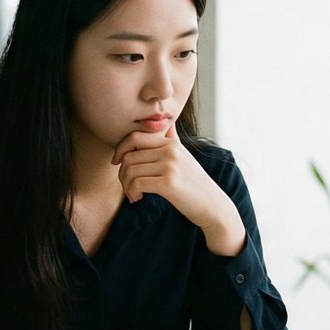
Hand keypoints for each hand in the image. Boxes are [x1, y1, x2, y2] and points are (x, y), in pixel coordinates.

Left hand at [111, 126, 246, 255]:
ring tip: (133, 194)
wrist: (212, 205)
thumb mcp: (185, 156)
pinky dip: (132, 193)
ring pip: (130, 170)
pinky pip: (137, 183)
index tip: (116, 162)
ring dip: (126, 185)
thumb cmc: (194, 184)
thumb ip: (173, 140)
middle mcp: (170, 151)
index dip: (120, 149)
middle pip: (129, 156)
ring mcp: (170, 166)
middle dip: (122, 172)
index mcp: (171, 143)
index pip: (135, 137)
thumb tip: (169, 123)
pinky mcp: (168, 183)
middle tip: (128, 186)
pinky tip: (138, 199)